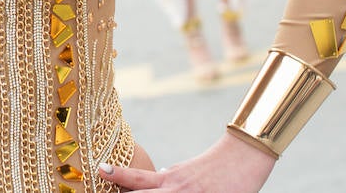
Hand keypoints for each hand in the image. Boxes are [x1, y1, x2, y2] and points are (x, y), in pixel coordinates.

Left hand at [99, 133, 275, 191]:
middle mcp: (174, 189)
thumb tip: (156, 178)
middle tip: (104, 192)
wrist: (245, 157)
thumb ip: (168, 178)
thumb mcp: (185, 170)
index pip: (135, 178)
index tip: (100, 169)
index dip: (116, 174)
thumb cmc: (215, 165)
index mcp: (168, 179)